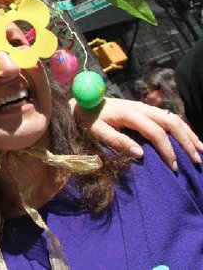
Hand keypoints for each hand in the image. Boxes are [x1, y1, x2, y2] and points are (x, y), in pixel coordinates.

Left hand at [73, 97, 202, 170]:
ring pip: (173, 118)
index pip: (156, 132)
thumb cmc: (86, 119)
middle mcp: (141, 107)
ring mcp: (144, 107)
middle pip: (172, 122)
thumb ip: (117, 141)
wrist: (80, 102)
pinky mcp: (144, 110)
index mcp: (130, 113)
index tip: (174, 167)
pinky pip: (168, 117)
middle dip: (186, 141)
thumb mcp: (96, 131)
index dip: (167, 150)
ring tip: (201, 150)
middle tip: (196, 160)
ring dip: (189, 133)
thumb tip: (140, 153)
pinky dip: (181, 128)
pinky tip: (189, 139)